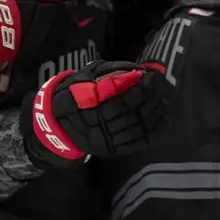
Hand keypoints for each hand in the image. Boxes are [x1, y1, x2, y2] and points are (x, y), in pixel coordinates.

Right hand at [21, 61, 167, 167]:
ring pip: (139, 129)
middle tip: (160, 89)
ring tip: (163, 104)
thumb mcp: (87, 75)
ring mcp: (108, 139)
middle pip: (136, 113)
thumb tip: (138, 71)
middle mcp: (103, 124)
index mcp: (96, 105)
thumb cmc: (73, 93)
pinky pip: (137, 143)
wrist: (56, 121)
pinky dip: (154, 134)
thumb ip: (112, 72)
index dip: (145, 86)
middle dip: (152, 100)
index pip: (129, 97)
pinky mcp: (112, 149)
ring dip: (156, 116)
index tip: (153, 77)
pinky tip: (163, 122)